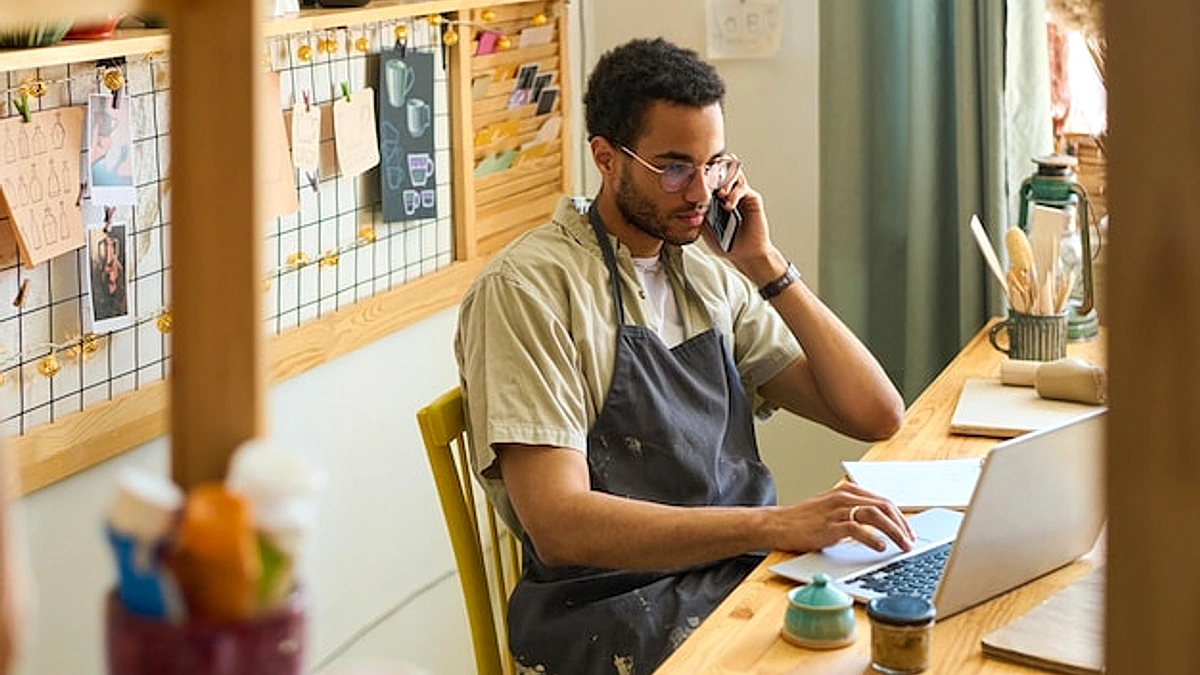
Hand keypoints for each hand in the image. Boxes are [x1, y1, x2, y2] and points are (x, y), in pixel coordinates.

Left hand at [698, 166, 787, 286]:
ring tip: (719, 193)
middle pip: (722, 169)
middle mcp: (729, 191)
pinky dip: (733, 195)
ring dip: (724, 180)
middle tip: (705, 178)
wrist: (745, 254)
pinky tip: (728, 206)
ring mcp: (741, 193)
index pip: (709, 176)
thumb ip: (699, 213)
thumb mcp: (705, 227)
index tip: (690, 176)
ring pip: (733, 173)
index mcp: (715, 196)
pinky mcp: (752, 198)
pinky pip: (742, 189)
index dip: (701, 174)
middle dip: (713, 171)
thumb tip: (687, 200)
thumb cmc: (726, 242)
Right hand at [772, 484, 914, 552]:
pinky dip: (873, 538)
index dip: (901, 518)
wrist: (778, 524)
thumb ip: (853, 513)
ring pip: (876, 515)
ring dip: (894, 531)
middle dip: (903, 525)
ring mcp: (837, 510)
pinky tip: (881, 547)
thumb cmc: (804, 521)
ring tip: (903, 546)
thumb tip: (880, 528)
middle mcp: (844, 497)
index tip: (909, 533)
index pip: (884, 502)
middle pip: (884, 506)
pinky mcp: (830, 525)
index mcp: (847, 492)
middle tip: (911, 542)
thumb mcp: (832, 510)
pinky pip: (857, 528)